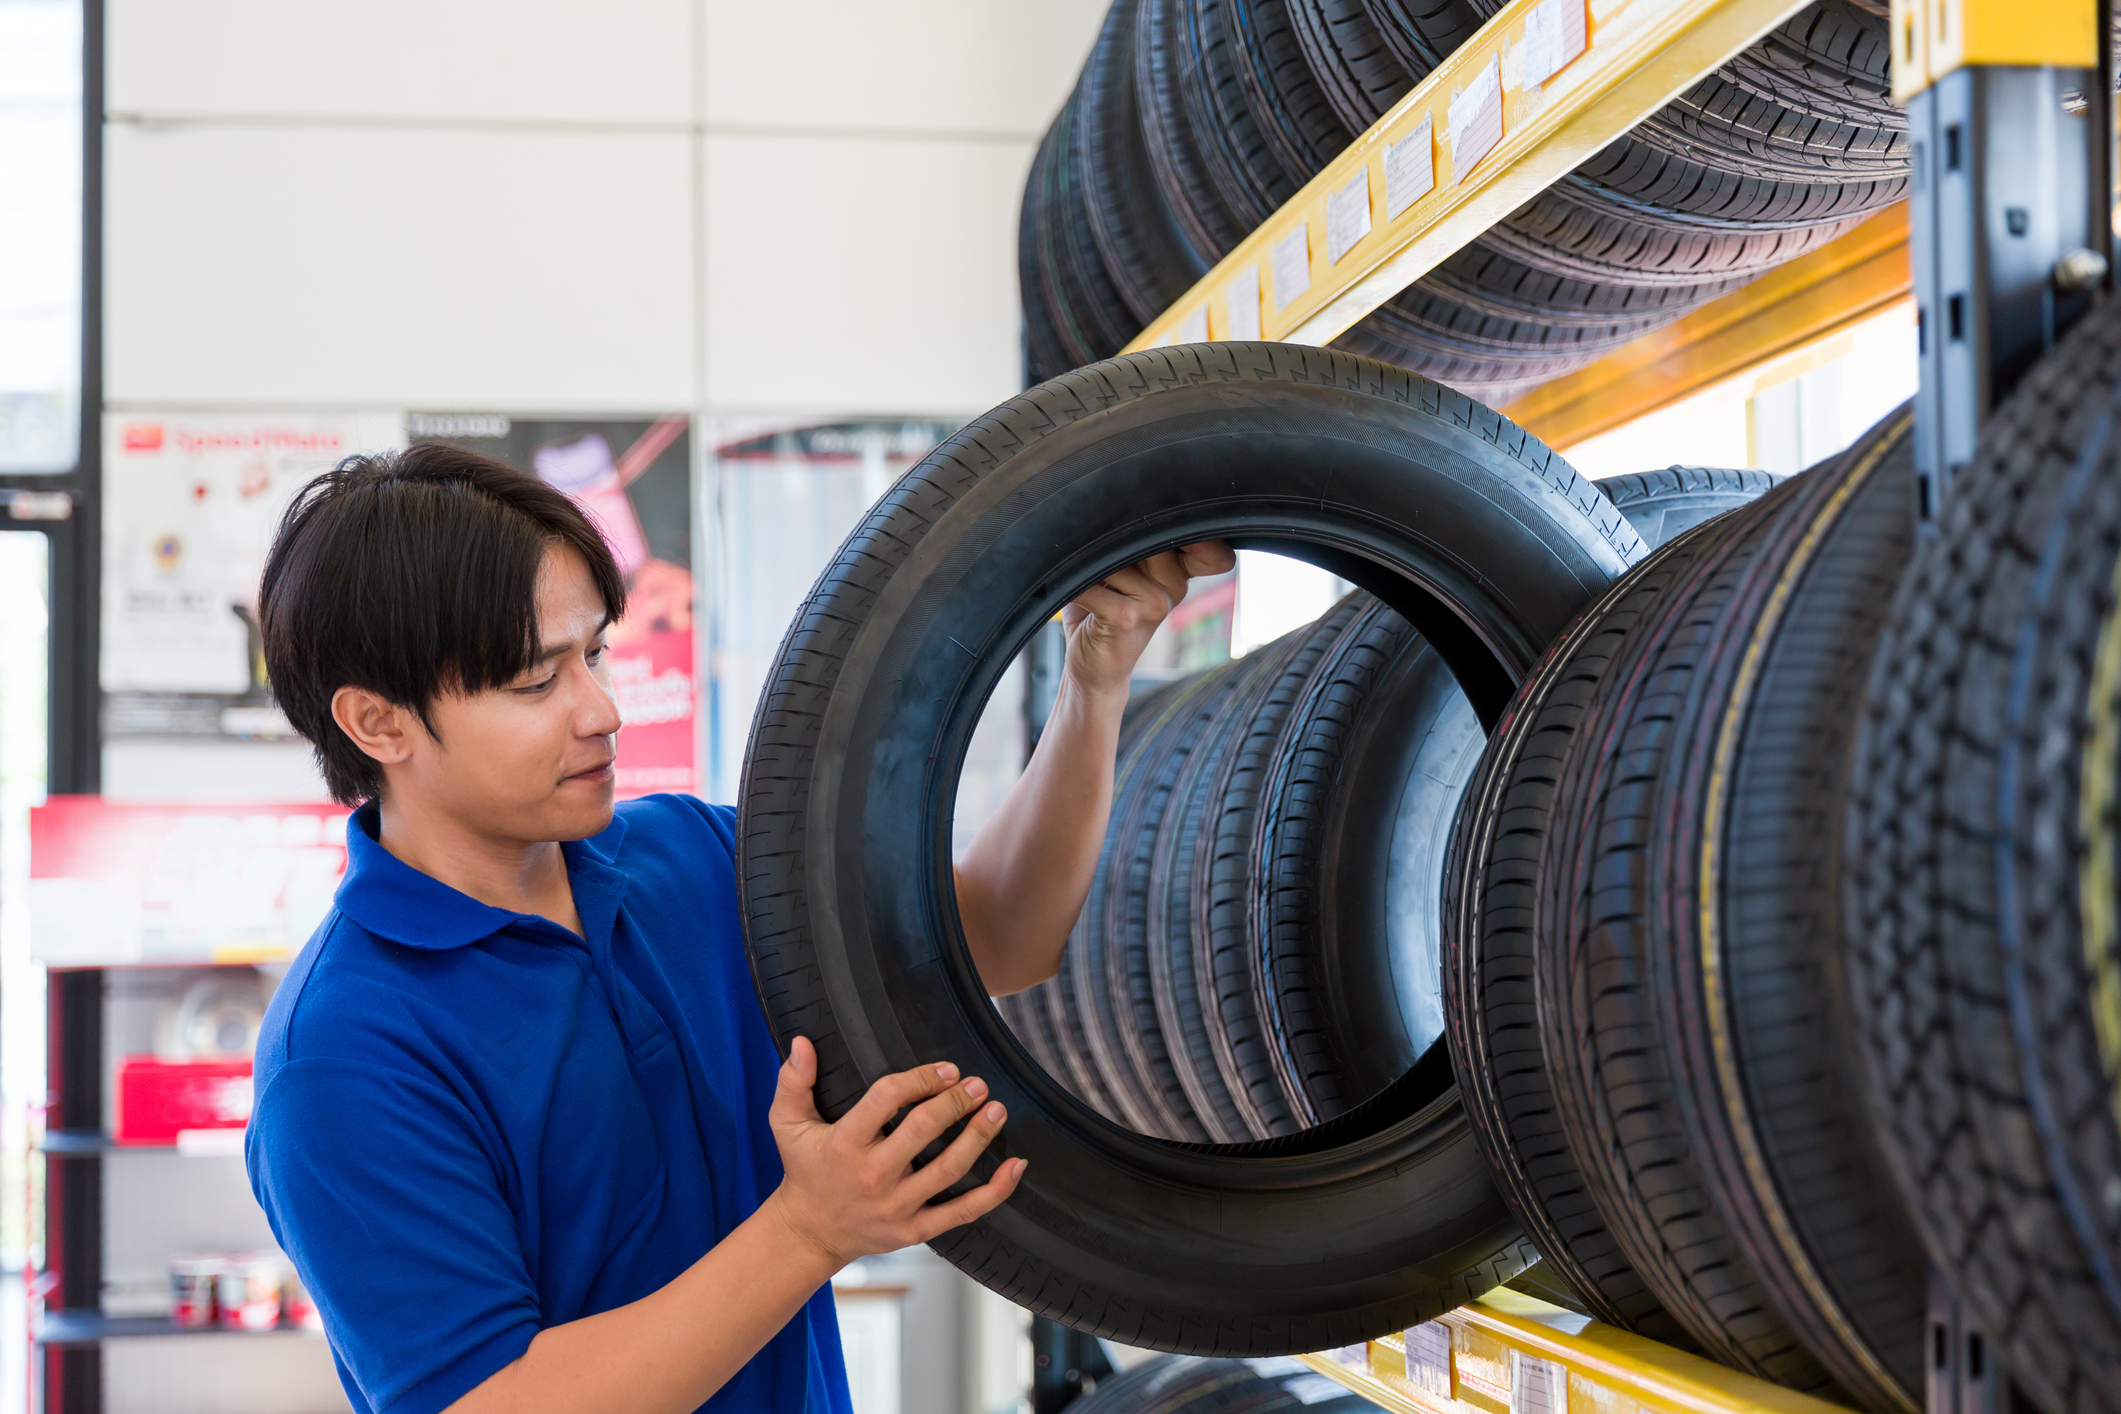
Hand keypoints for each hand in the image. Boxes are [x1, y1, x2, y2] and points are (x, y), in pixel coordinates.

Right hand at [764, 1037, 1026, 1267]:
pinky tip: (1016, 1166)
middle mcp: (873, 1175)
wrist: (810, 1233)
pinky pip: (964, 1212)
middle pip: (923, 1130)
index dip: (921, 1079)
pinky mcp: (916, 1230)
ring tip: (997, 1110)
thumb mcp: (786, 1125)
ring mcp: (897, 1207)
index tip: (946, 1069)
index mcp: (845, 1144)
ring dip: (979, 1136)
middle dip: (956, 1102)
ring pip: (949, 1169)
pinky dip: (995, 1191)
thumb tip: (802, 1043)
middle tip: (978, 1085)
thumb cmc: (804, 1170)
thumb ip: (792, 1082)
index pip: (887, 1099)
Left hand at [1062, 541, 1236, 697]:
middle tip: (1100, 565)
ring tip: (1086, 584)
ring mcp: (1156, 603)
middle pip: (1143, 534)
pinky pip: (1091, 585)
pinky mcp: (1128, 617)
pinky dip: (1073, 588)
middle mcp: (1175, 586)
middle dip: (1112, 543)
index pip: (1207, 545)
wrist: (1094, 670)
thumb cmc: (1102, 616)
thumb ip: (1128, 547)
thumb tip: (1108, 514)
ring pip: (1112, 556)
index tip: (1154, 530)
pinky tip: (1074, 597)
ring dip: (1088, 568)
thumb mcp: (1121, 575)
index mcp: (1178, 573)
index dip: (1192, 532)